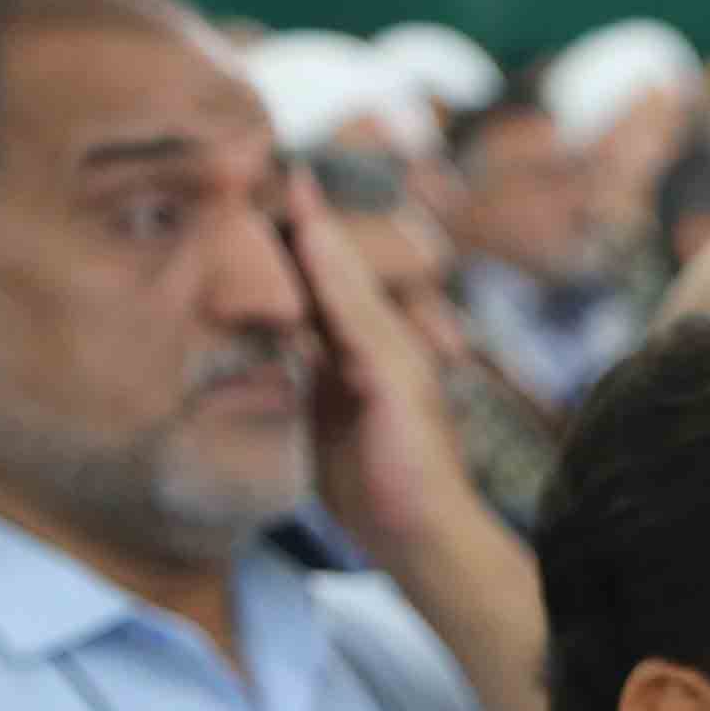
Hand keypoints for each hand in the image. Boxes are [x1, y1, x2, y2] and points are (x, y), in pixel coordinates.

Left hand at [278, 166, 468, 559]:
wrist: (426, 543)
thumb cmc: (380, 494)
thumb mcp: (330, 422)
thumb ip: (312, 377)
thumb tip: (284, 340)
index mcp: (371, 359)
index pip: (333, 292)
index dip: (309, 244)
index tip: (283, 191)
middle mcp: (392, 350)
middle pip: (348, 275)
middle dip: (319, 223)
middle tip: (286, 168)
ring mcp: (401, 362)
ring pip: (356, 286)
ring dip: (325, 234)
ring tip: (293, 184)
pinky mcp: (399, 381)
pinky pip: (361, 317)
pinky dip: (336, 275)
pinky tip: (314, 238)